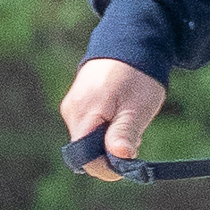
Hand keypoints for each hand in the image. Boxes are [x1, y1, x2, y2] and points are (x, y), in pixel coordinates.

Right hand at [61, 58, 166, 181]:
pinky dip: (106, 129)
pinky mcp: (78, 104)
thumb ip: (125, 132)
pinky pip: (90, 128)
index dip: (108, 167)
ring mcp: (72, 107)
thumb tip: (119, 157)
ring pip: (89, 141)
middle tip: (134, 135)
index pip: (87, 158)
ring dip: (110, 140)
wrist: (129, 42)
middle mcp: (71, 112)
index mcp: (84, 113)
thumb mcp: (138, 106)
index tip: (131, 161)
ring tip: (129, 119)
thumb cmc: (137, 74)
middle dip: (111, 152)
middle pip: (87, 152)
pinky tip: (121, 114)